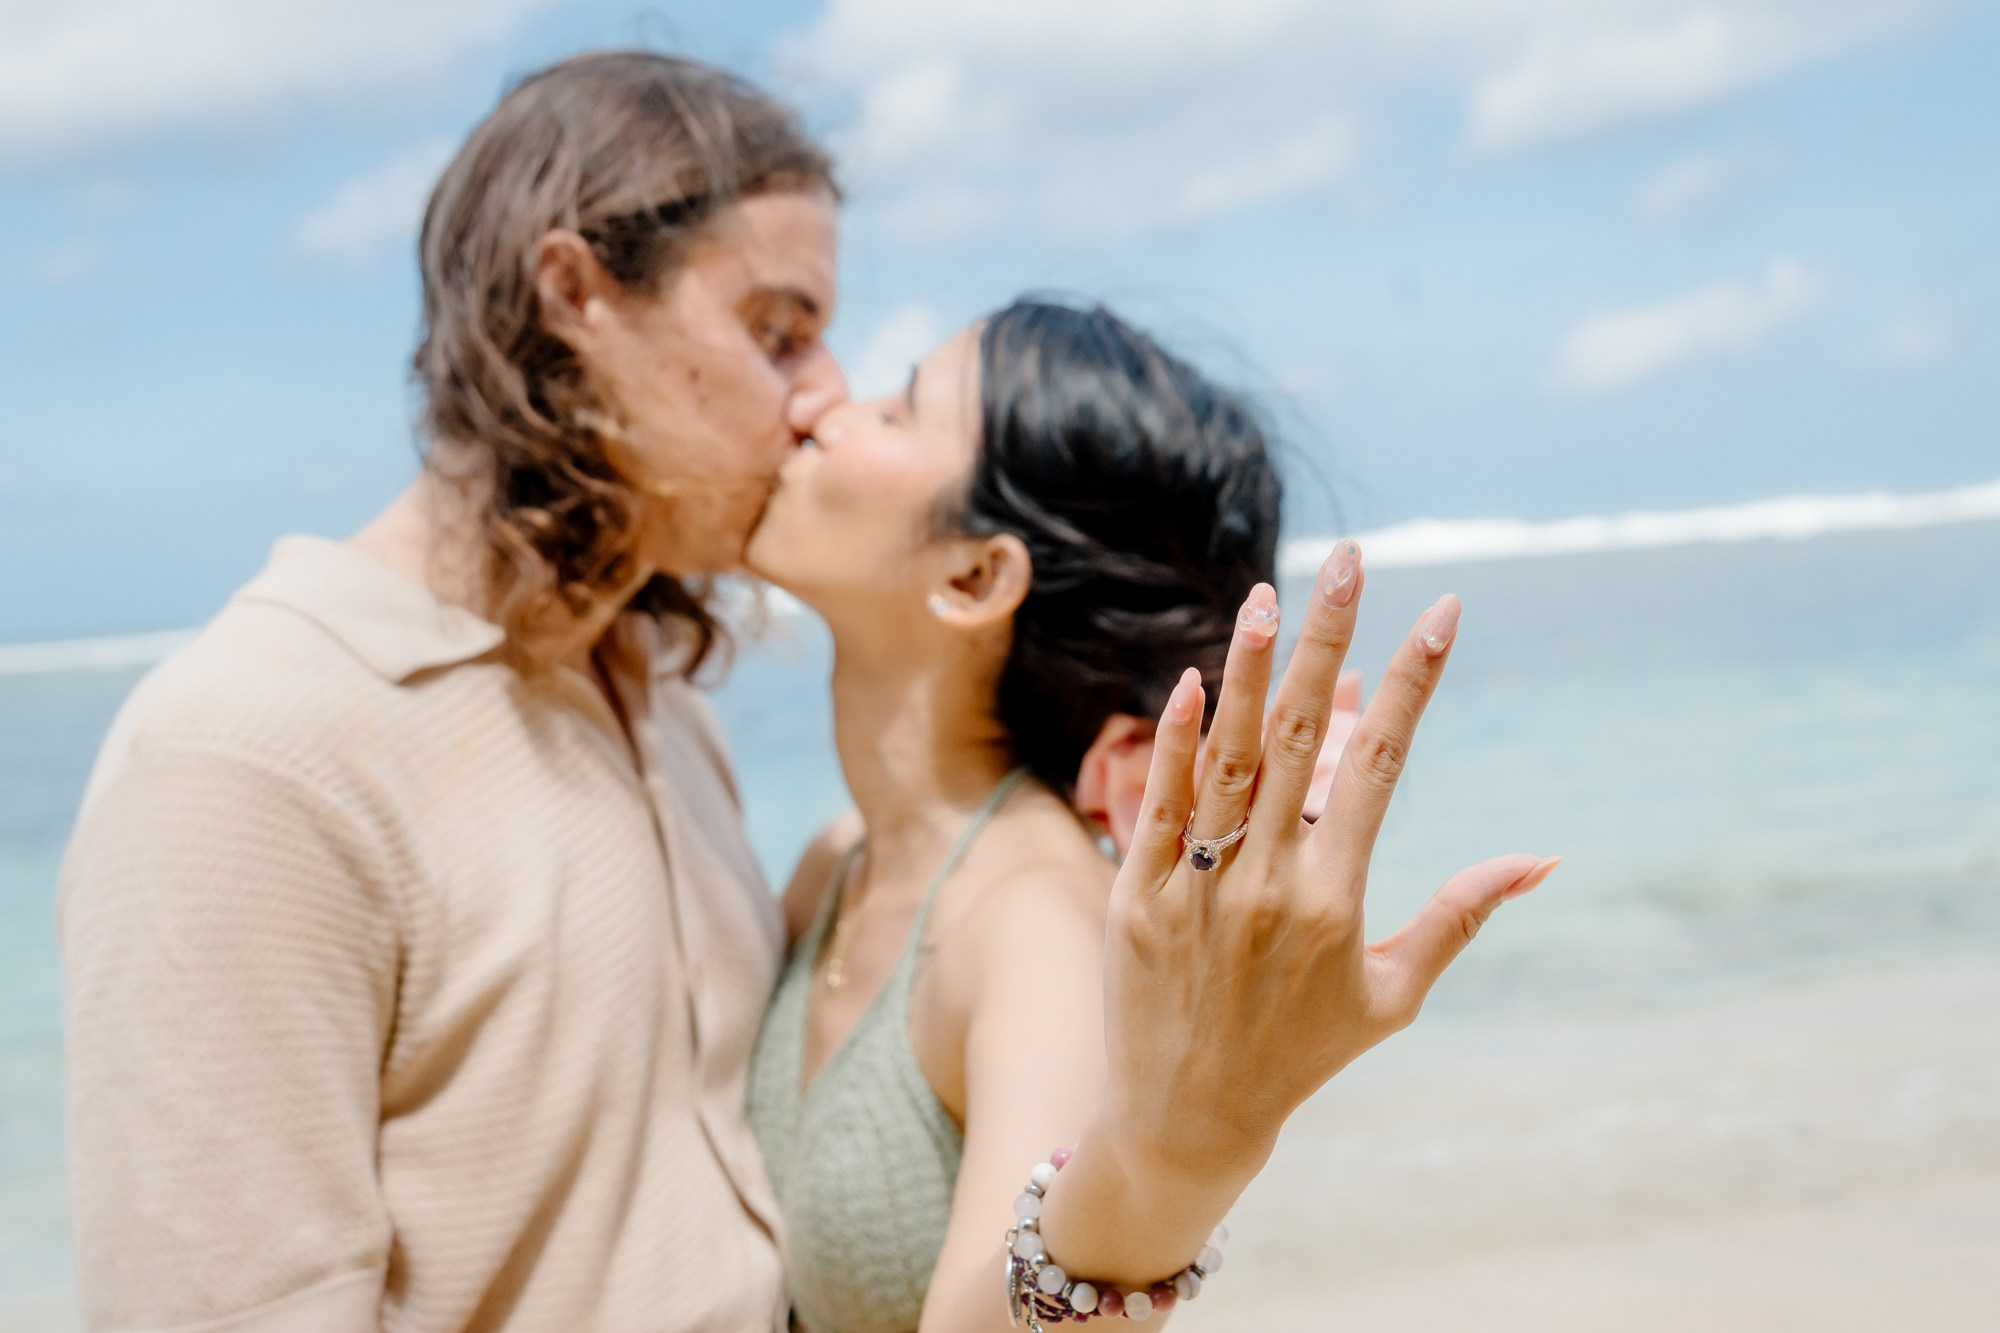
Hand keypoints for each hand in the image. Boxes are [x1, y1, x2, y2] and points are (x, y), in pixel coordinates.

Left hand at [1097, 540, 1558, 1181]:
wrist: (1187, 1118)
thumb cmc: (1300, 1055)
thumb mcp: (1392, 995)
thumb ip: (1459, 915)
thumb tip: (1542, 859)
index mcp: (1336, 899)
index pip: (1380, 765)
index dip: (1413, 683)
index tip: (1442, 611)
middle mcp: (1267, 884)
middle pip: (1304, 737)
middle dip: (1331, 639)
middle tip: (1348, 559)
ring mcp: (1195, 886)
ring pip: (1228, 757)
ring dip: (1252, 671)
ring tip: (1271, 595)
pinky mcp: (1134, 894)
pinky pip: (1158, 803)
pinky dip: (1177, 740)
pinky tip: (1199, 679)